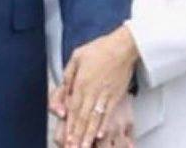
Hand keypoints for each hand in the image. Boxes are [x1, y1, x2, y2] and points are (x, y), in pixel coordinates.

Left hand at [63, 25, 138, 147]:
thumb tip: (63, 89)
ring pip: (94, 119)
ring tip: (84, 146)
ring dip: (88, 135)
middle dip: (77, 136)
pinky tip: (99, 135)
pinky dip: (103, 125)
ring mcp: (104, 95)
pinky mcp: (115, 96)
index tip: (66, 138)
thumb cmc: (100, 49)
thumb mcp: (77, 56)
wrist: (122, 47)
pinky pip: (108, 113)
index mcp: (81, 82)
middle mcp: (92, 91)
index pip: (72, 109)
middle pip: (82, 118)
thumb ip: (68, 75)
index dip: (68, 126)